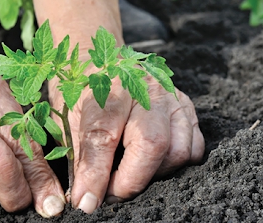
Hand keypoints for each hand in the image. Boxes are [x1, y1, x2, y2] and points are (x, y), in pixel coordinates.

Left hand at [48, 66, 204, 213]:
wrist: (103, 60)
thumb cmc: (82, 90)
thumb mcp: (68, 117)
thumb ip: (78, 155)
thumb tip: (85, 199)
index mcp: (107, 86)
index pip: (103, 136)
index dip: (95, 175)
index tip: (86, 202)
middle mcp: (144, 88)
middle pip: (152, 143)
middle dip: (131, 180)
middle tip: (110, 193)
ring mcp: (170, 96)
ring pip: (177, 149)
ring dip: (154, 174)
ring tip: (131, 174)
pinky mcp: (186, 105)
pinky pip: (194, 146)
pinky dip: (175, 164)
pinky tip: (153, 163)